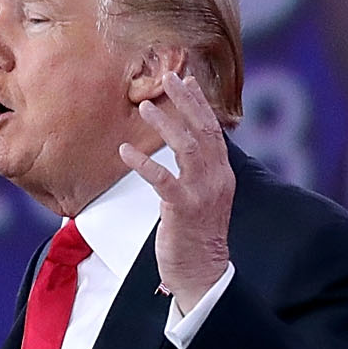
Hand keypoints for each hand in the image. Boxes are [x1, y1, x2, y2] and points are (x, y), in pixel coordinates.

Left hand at [122, 69, 235, 312]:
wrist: (203, 272)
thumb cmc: (196, 233)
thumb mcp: (204, 196)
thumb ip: (199, 170)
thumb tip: (187, 144)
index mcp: (222, 174)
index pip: (213, 131)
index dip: (200, 104)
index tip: (188, 80)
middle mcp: (217, 179)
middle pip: (203, 131)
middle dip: (186, 101)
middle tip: (169, 76)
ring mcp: (202, 193)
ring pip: (186, 148)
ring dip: (165, 124)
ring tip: (143, 105)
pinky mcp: (183, 209)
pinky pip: (163, 180)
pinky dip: (144, 163)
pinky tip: (125, 151)